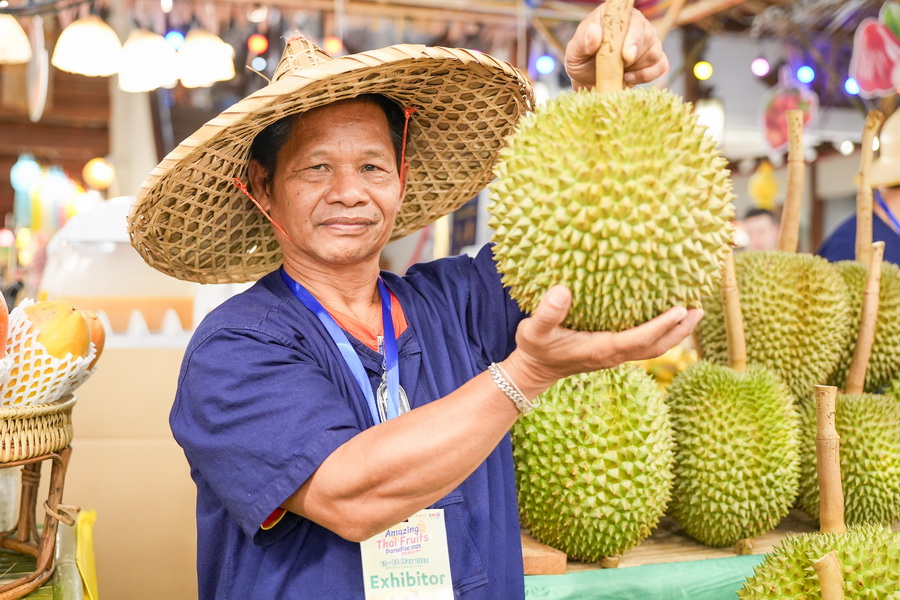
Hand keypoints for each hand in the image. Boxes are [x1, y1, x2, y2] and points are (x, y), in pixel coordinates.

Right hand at [505, 285, 702, 394]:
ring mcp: (615, 356)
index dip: (661, 326)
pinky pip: (644, 344)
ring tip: (693, 312)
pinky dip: (660, 332)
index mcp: (601, 349)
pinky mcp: (613, 352)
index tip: (679, 309)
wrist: (533, 372)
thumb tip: (563, 290)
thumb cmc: (535, 349)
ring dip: (675, 332)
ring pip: (654, 347)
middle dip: (679, 330)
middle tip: (699, 308)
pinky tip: (665, 317)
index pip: (639, 339)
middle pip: (656, 346)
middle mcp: (614, 355)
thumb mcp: (534, 330)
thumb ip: (548, 313)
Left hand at [565, 3, 668, 88]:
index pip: (632, 19)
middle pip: (647, 36)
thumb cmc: (581, 61)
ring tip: (620, 73)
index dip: (632, 37)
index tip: (626, 56)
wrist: (588, 81)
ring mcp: (646, 42)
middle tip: (620, 68)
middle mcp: (635, 24)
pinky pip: (661, 66)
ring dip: (638, 67)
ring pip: (655, 52)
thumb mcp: (574, 53)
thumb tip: (595, 32)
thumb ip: (582, 42)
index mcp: (616, 16)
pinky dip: (647, 75)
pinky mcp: (653, 60)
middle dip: (634, 57)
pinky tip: (629, 78)